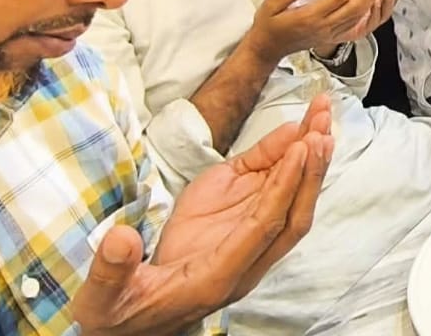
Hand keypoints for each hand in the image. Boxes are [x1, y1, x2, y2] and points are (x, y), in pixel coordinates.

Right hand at [71, 98, 335, 334]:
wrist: (132, 323)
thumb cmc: (121, 310)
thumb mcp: (106, 297)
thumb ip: (113, 269)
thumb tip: (120, 240)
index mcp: (218, 278)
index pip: (261, 230)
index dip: (281, 190)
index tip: (299, 152)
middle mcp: (243, 260)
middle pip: (291, 214)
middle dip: (311, 170)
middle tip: (323, 125)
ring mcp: (243, 239)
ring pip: (288, 200)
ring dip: (308, 160)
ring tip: (323, 116)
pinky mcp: (234, 222)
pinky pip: (267, 188)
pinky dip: (284, 159)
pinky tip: (298, 129)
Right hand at [244, 0, 388, 63]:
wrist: (268, 49)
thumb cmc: (269, 24)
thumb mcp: (271, 3)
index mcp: (309, 17)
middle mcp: (324, 28)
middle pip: (354, 9)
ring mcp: (331, 35)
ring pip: (359, 19)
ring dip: (375, 1)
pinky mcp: (334, 38)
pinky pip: (356, 26)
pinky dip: (370, 13)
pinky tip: (377, 0)